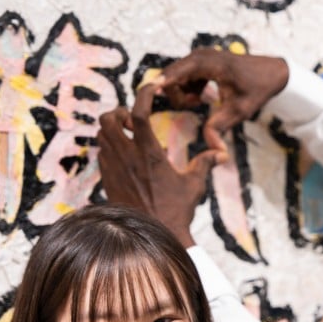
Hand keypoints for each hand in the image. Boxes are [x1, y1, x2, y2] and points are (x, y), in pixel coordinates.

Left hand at [96, 82, 215, 246]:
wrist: (153, 234)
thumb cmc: (176, 210)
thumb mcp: (194, 185)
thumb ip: (204, 164)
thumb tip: (221, 153)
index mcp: (150, 154)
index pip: (139, 113)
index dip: (143, 94)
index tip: (153, 87)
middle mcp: (127, 158)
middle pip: (109, 119)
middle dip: (118, 112)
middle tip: (132, 118)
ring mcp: (114, 168)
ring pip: (101, 134)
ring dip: (112, 128)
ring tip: (127, 133)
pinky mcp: (107, 180)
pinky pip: (101, 152)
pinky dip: (109, 145)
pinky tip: (123, 153)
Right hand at [160, 49, 289, 156]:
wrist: (271, 72)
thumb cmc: (257, 89)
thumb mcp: (240, 111)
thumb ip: (221, 127)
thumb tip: (216, 151)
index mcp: (206, 63)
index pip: (174, 73)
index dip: (158, 85)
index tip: (143, 95)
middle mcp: (197, 56)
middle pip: (169, 78)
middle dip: (177, 97)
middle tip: (198, 105)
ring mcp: (197, 58)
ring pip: (173, 79)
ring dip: (182, 95)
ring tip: (202, 102)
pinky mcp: (198, 63)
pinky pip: (181, 79)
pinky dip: (187, 90)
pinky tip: (203, 98)